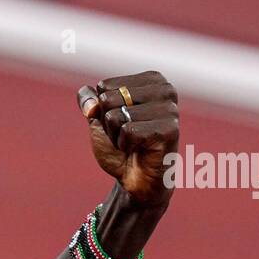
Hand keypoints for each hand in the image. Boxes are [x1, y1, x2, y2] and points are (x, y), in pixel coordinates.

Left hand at [77, 71, 179, 205]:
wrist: (134, 179)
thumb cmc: (120, 147)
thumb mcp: (98, 120)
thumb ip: (89, 101)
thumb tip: (91, 103)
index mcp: (152, 79)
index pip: (105, 86)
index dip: (103, 110)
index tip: (121, 123)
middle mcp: (165, 89)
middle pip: (109, 99)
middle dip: (109, 124)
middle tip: (127, 135)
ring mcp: (170, 109)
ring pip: (117, 116)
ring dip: (117, 136)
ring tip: (133, 143)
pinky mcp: (170, 129)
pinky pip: (129, 131)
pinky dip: (125, 145)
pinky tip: (140, 150)